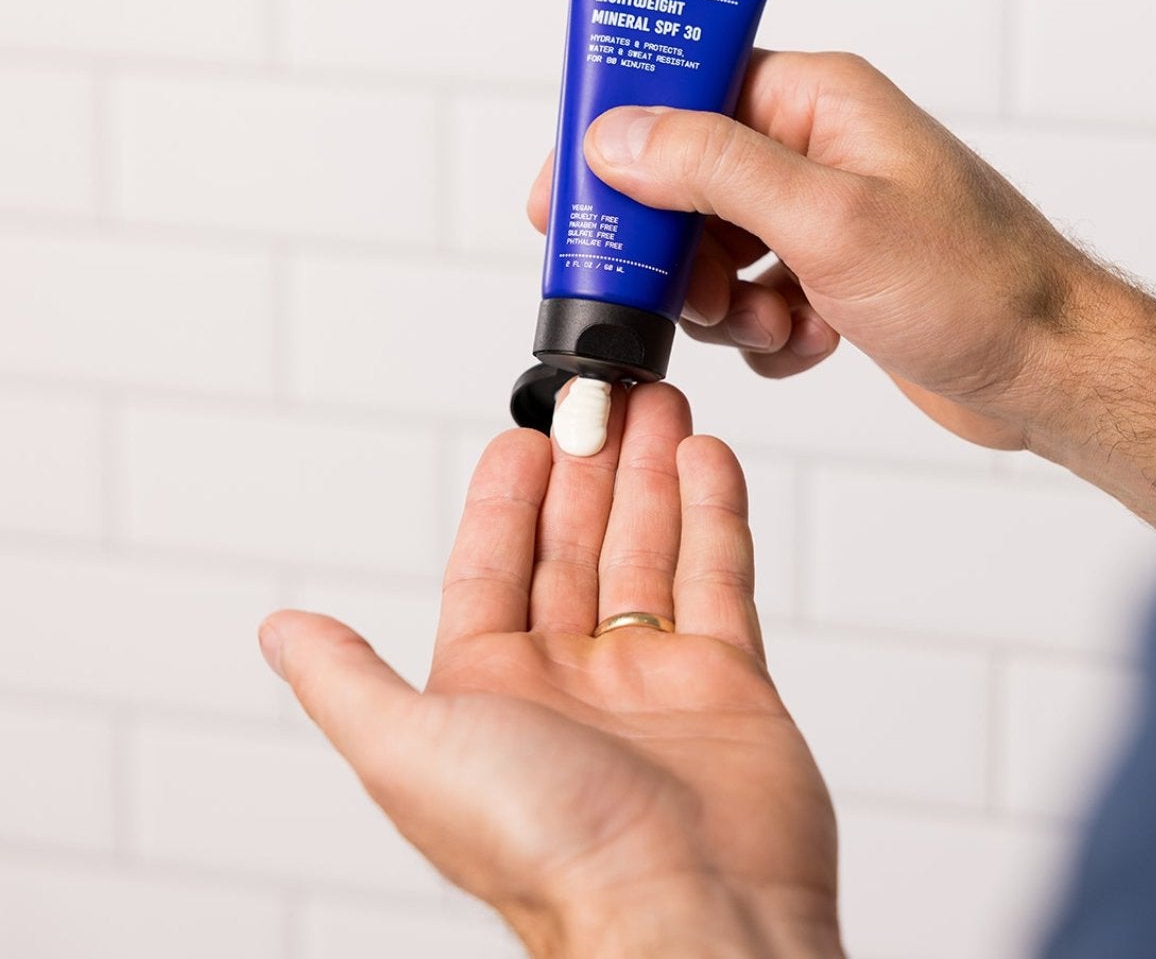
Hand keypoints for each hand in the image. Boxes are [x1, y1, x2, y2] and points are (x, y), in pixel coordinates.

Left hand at [258, 384, 840, 958]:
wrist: (686, 909)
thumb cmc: (548, 847)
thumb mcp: (410, 752)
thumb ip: (349, 682)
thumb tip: (281, 631)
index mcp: (492, 694)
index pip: (492, 568)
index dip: (505, 497)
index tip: (524, 430)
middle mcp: (572, 682)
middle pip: (576, 546)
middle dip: (588, 467)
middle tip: (605, 394)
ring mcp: (654, 681)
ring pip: (649, 551)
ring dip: (651, 475)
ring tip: (658, 404)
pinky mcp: (728, 683)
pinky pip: (717, 578)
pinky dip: (714, 513)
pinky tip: (706, 458)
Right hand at [529, 52, 1105, 453]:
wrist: (1055, 372)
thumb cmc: (977, 285)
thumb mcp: (830, 220)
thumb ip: (716, 170)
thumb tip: (617, 136)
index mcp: (820, 98)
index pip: (685, 89)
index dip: (619, 143)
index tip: (565, 201)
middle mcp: (819, 146)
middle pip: (687, 180)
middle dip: (678, 249)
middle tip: (694, 294)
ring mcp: (827, 215)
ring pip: (713, 250)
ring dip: (726, 303)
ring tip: (776, 323)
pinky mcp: (836, 278)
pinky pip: (754, 300)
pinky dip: (767, 334)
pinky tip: (812, 344)